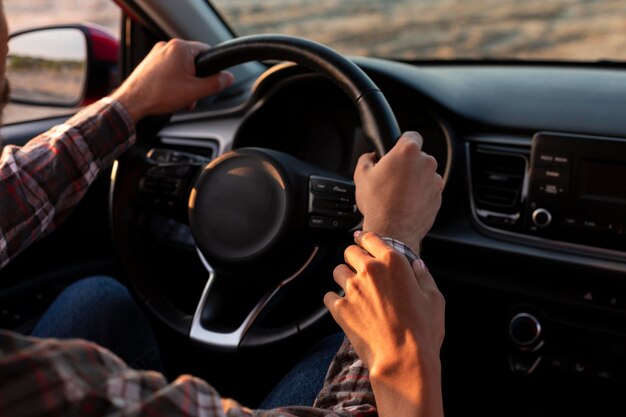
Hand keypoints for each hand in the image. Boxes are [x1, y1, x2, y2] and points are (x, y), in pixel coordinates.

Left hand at [111, 39, 233, 122]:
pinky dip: (173, 83)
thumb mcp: (195, 91)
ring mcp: (156, 54)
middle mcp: (167, 47)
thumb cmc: (159, 95)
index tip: (211, 82)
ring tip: (180, 99)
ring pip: (181, 68)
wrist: (132, 103)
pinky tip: (170, 96)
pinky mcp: (150, 64)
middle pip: (194, 62)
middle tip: (193, 96)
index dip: (212, 69)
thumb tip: (228, 78)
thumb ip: (216, 83)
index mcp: (180, 48)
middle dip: (196, 81)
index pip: (207, 52)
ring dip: (185, 84)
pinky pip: (169, 71)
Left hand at [324, 232, 444, 416]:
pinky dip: (334, 300)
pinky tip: (345, 307)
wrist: (403, 359)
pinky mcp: (339, 308)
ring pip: (337, 271)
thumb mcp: (434, 299)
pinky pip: (329, 296)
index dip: (365, 239)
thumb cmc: (422, 331)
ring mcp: (352, 288)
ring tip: (353, 290)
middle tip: (360, 270)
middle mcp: (369, 270)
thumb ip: (424, 277)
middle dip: (354, 258)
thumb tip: (418, 265)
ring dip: (343, 277)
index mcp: (393, 262)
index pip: (370, 238)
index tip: (362, 242)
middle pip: (349, 252)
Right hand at [354, 131, 442, 253]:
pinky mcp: (438, 197)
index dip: (401, 142)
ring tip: (398, 193)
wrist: (392, 232)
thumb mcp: (361, 175)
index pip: (411, 135)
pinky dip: (419, 194)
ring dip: (414, 180)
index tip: (396, 151)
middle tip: (391, 177)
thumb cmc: (378, 204)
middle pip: (417, 156)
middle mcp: (426, 163)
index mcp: (408, 152)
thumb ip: (367, 158)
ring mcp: (434, 181)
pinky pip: (428, 190)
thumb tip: (370, 157)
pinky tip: (405, 203)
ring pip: (424, 174)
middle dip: (406, 164)